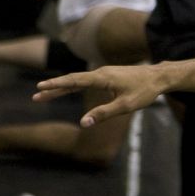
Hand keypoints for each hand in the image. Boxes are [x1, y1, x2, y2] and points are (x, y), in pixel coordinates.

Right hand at [34, 65, 164, 126]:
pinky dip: (73, 86)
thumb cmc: (144, 91)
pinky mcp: (108, 76)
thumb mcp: (125, 105)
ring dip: (62, 87)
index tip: (40, 86)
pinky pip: (86, 81)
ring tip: (45, 94)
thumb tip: (83, 123)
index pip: (74, 81)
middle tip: (35, 95)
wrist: (159, 77)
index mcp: (103, 78)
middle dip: (53, 88)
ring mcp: (104, 73)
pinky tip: (67, 90)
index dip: (57, 85)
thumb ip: (103, 114)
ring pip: (78, 80)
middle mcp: (101, 72)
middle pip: (72, 80)